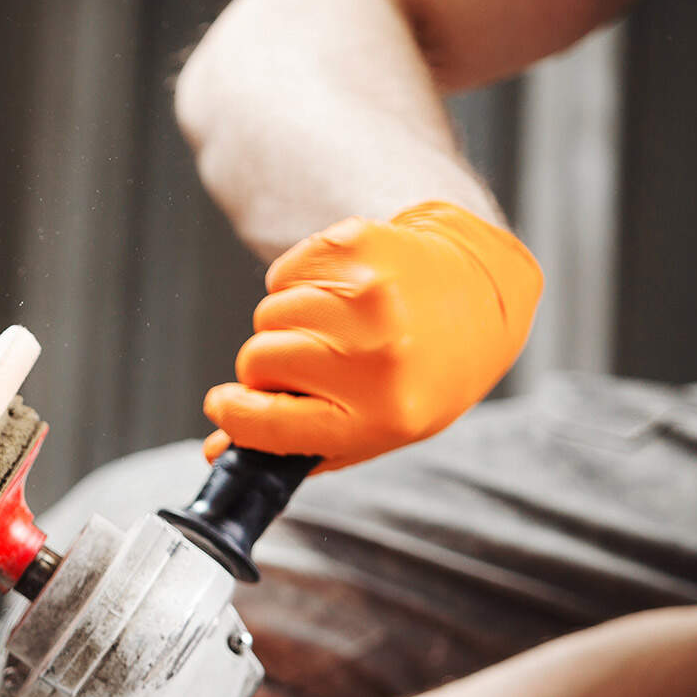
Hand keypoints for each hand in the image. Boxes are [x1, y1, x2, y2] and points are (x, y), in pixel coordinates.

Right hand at [203, 201, 541, 470]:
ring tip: (336, 326)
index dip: (233, 415)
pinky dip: (301, 284)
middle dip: (270, 365)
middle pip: (257, 360)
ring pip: (267, 314)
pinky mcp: (356, 246)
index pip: (265, 423)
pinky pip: (284, 272)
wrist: (480, 293)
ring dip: (289, 323)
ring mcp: (367, 294)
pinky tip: (342, 292)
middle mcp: (376, 354)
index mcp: (380, 414)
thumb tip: (216, 450)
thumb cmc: (421, 372)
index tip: (225, 405)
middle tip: (311, 362)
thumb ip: (293, 443)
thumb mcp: (372, 426)